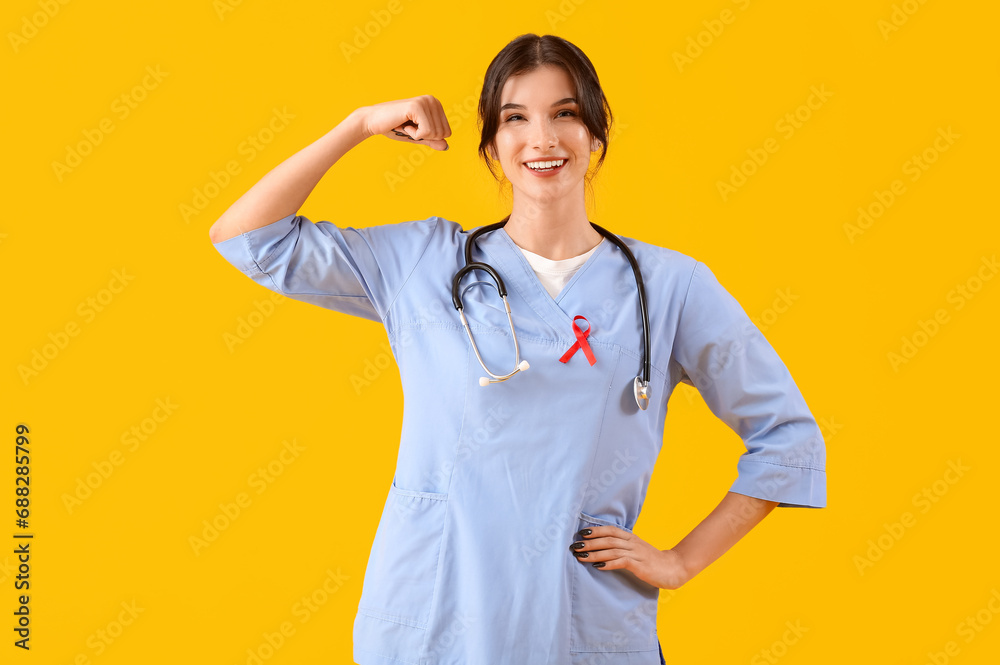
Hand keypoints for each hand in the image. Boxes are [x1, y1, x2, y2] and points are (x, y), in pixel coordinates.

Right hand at [356, 95, 450, 150]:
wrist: (373, 121)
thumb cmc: (394, 127)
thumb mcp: (417, 136)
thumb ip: (432, 140)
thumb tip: (446, 146)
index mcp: (435, 105)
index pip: (447, 132)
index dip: (429, 137)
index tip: (414, 128)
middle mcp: (432, 100)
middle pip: (443, 133)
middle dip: (424, 137)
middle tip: (409, 127)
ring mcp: (425, 102)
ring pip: (435, 133)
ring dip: (418, 135)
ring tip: (405, 125)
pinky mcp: (417, 106)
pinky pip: (426, 132)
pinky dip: (414, 134)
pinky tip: (403, 124)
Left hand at [570, 525, 689, 589]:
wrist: (674, 568)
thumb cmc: (653, 561)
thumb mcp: (637, 550)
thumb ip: (623, 547)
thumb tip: (604, 548)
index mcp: (631, 538)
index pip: (611, 530)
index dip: (596, 530)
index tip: (581, 533)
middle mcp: (633, 543)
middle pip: (608, 539)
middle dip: (590, 542)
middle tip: (575, 545)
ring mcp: (637, 554)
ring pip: (612, 550)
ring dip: (595, 553)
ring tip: (581, 556)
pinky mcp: (640, 565)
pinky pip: (622, 562)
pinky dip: (609, 563)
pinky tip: (598, 566)